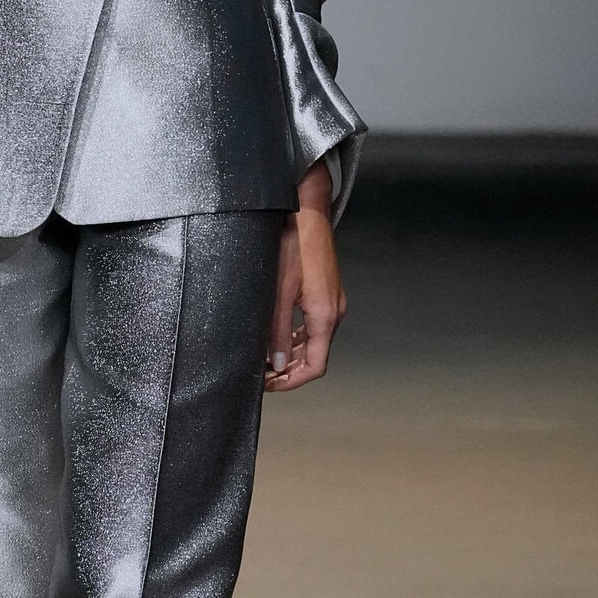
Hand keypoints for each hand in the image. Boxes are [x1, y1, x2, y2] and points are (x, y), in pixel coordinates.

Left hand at [264, 163, 345, 393]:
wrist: (307, 213)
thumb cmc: (293, 245)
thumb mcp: (278, 291)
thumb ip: (276, 330)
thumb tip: (276, 363)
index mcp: (325, 316)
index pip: (315, 366)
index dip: (291, 381)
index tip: (268, 383)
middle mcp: (334, 312)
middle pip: (317, 357)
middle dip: (290, 370)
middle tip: (262, 374)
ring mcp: (333, 302)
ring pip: (316, 341)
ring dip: (293, 354)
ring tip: (266, 357)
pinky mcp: (327, 292)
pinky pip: (315, 325)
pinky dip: (299, 337)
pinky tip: (279, 334)